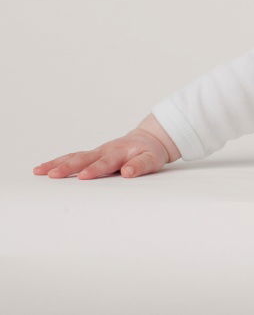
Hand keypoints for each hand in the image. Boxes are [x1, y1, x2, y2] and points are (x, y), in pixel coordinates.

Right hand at [33, 128, 170, 179]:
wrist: (147, 139)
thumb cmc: (150, 152)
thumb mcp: (152, 159)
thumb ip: (141, 165)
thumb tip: (128, 172)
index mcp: (120, 153)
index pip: (106, 163)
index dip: (95, 169)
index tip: (83, 176)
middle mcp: (105, 151)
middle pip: (84, 158)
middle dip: (68, 167)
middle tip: (53, 174)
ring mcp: (97, 152)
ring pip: (74, 157)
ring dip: (57, 164)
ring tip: (39, 171)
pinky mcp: (91, 155)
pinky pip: (73, 157)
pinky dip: (58, 162)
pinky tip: (43, 169)